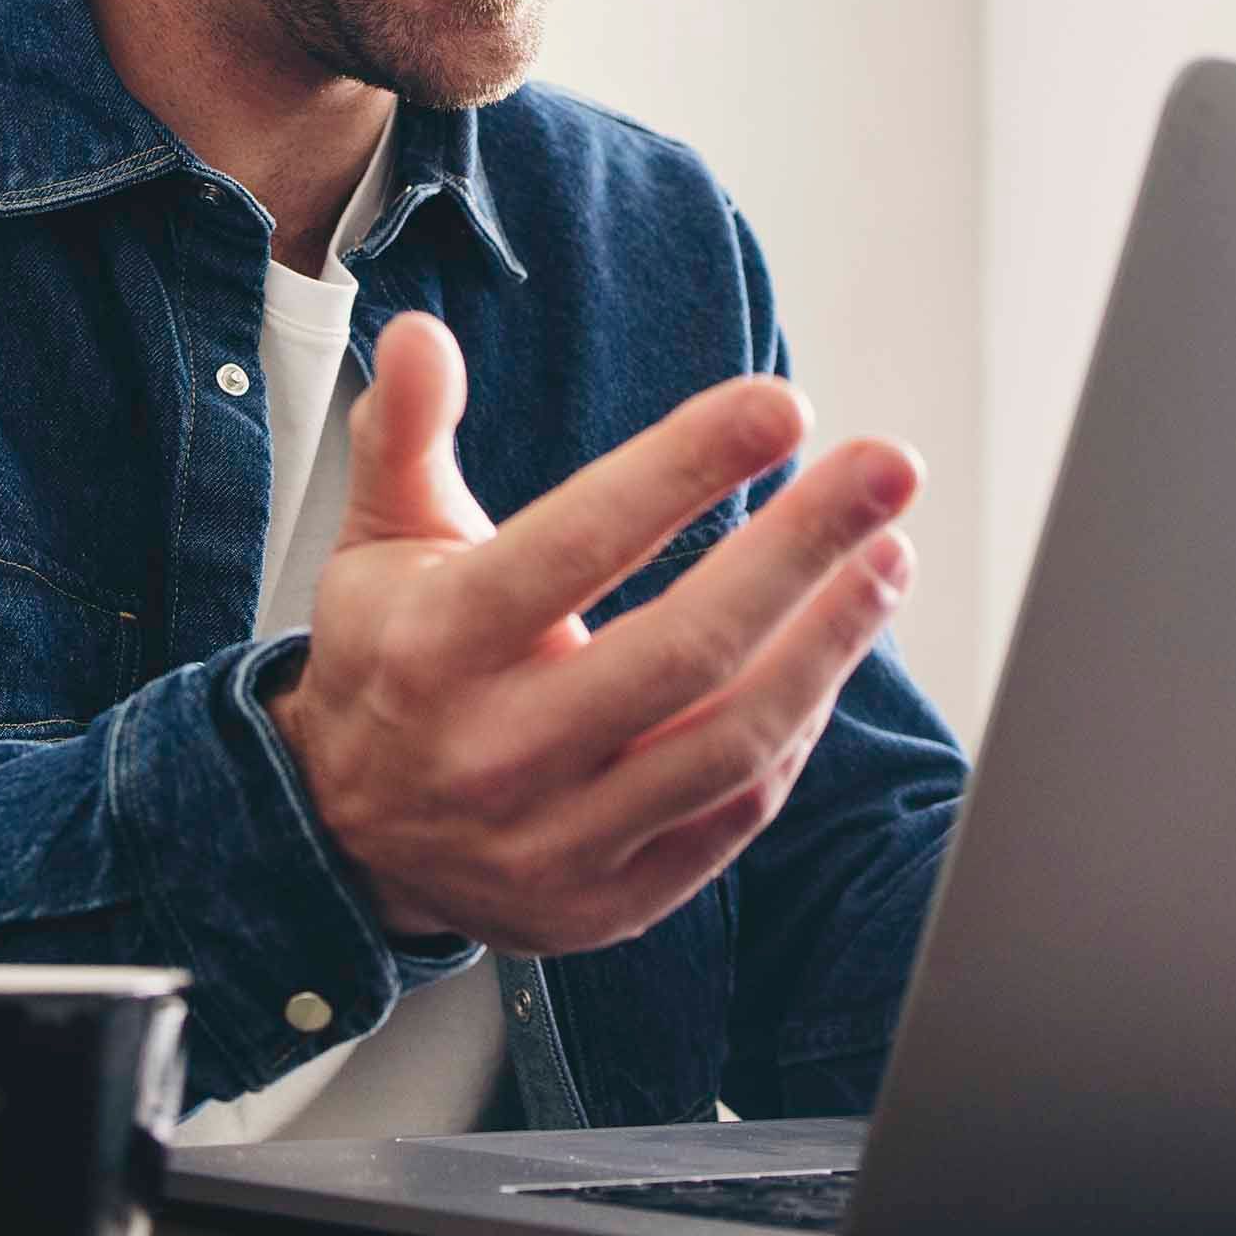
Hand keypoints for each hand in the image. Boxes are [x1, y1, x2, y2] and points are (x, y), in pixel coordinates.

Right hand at [265, 312, 920, 957]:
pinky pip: (733, 814)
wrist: (346, 842)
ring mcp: (556, 839)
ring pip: (730, 742)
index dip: (686, 468)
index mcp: (435, 646)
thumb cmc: (389, 662)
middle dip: (803, 548)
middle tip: (885, 468)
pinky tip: (828, 652)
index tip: (780, 405)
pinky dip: (795, 731)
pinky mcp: (608, 900)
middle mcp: (495, 751)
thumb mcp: (375, 540)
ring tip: (889, 555)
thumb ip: (402, 433)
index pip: (578, 543)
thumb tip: (417, 334)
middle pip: (684, 647)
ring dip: (830, 643)